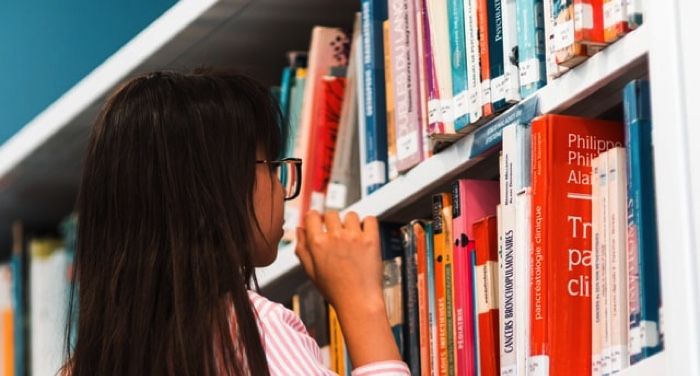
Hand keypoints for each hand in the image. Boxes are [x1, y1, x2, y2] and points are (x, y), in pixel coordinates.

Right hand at [295, 210, 402, 366]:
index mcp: (317, 243)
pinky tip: (365, 234)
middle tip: (337, 234)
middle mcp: (335, 237)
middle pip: (331, 213)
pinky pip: (370, 219)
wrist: (358, 302)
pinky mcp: (371, 240)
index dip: (315, 218)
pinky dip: (368, 224)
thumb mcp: (311, 272)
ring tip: (352, 238)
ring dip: (350, 223)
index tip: (319, 223)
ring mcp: (354, 237)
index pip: (312, 215)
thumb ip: (302, 248)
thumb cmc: (335, 290)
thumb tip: (299, 229)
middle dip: (332, 222)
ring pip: (351, 215)